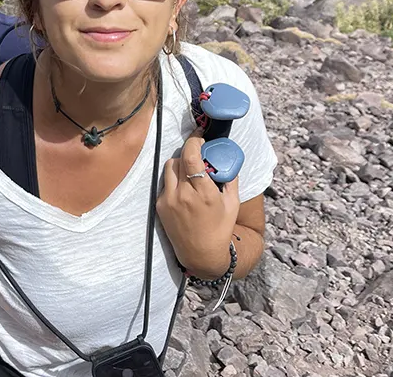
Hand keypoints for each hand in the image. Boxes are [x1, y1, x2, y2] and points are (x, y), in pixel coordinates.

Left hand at [156, 132, 239, 277]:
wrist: (201, 254)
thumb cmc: (220, 229)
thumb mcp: (232, 204)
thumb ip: (230, 179)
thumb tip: (228, 158)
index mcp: (203, 193)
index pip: (191, 156)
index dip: (194, 142)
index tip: (199, 138)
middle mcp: (182, 194)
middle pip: (180, 158)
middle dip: (189, 153)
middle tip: (198, 154)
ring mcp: (168, 200)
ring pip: (169, 167)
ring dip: (180, 164)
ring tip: (190, 171)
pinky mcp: (159, 205)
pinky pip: (165, 183)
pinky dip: (174, 180)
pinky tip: (184, 189)